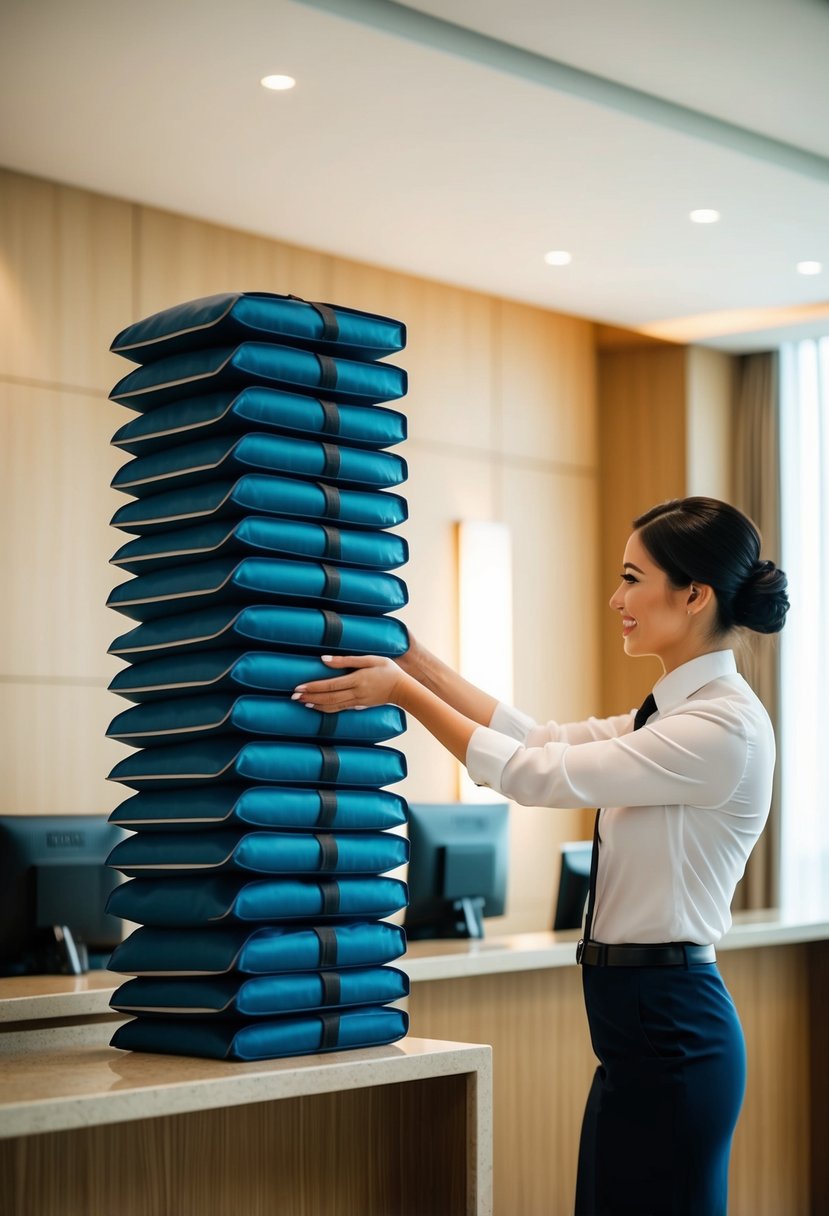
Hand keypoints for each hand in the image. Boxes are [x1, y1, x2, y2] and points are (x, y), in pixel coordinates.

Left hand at [292, 655, 407, 712]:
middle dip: (310, 697)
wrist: (404, 689)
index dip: (313, 687)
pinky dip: (326, 709)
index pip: (330, 685)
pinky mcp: (360, 706)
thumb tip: (325, 659)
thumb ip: (347, 659)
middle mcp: (356, 693)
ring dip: (316, 705)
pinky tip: (318, 707)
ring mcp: (358, 702)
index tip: (298, 687)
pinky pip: (340, 709)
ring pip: (332, 706)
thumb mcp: (370, 659)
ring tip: (302, 703)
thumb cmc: (388, 670)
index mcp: (357, 680)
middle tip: (293, 697)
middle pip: (328, 697)